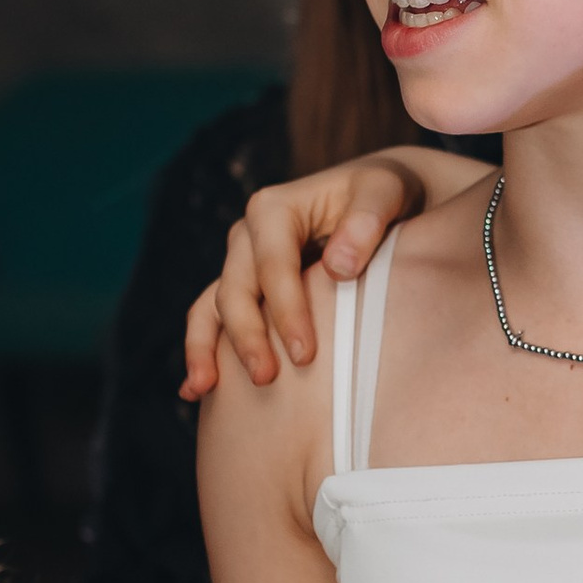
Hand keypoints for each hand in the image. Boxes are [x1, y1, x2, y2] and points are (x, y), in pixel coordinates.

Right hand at [181, 159, 430, 395]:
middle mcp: (248, 236)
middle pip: (235, 289)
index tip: (306, 355)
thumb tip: (338, 267)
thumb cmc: (383, 194)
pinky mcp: (246, 288)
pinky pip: (212, 319)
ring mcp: (242, 264)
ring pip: (212, 307)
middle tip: (266, 380)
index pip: (273, 265)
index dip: (286, 311)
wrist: (378, 198)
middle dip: (247, 336)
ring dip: (206, 349)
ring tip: (206, 389)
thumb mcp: (385, 191)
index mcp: (275, 208)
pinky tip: (196, 390)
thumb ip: (367, 221)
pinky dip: (202, 351)